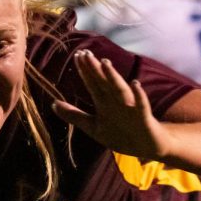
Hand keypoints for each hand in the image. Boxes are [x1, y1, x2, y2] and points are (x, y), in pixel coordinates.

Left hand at [51, 50, 168, 159]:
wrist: (148, 147)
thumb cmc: (121, 135)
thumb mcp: (93, 127)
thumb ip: (74, 116)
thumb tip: (52, 104)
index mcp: (104, 103)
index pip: (92, 83)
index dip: (84, 71)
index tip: (77, 55)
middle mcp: (116, 101)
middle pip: (104, 82)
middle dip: (95, 69)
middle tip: (86, 53)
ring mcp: (130, 107)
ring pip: (120, 89)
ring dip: (113, 77)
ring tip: (106, 63)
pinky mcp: (142, 117)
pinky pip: (141, 104)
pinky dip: (138, 95)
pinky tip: (135, 84)